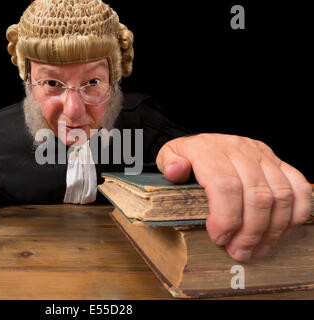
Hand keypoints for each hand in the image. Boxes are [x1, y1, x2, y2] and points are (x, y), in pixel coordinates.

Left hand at [156, 133, 311, 261]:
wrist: (203, 142)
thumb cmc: (186, 156)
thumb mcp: (168, 156)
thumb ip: (169, 164)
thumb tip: (175, 171)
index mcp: (208, 149)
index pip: (225, 185)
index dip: (226, 218)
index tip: (219, 238)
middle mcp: (238, 149)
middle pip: (257, 195)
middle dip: (250, 232)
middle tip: (239, 251)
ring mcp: (261, 154)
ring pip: (280, 195)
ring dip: (272, 229)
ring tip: (256, 248)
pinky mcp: (278, 161)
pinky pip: (299, 188)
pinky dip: (296, 213)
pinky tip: (279, 231)